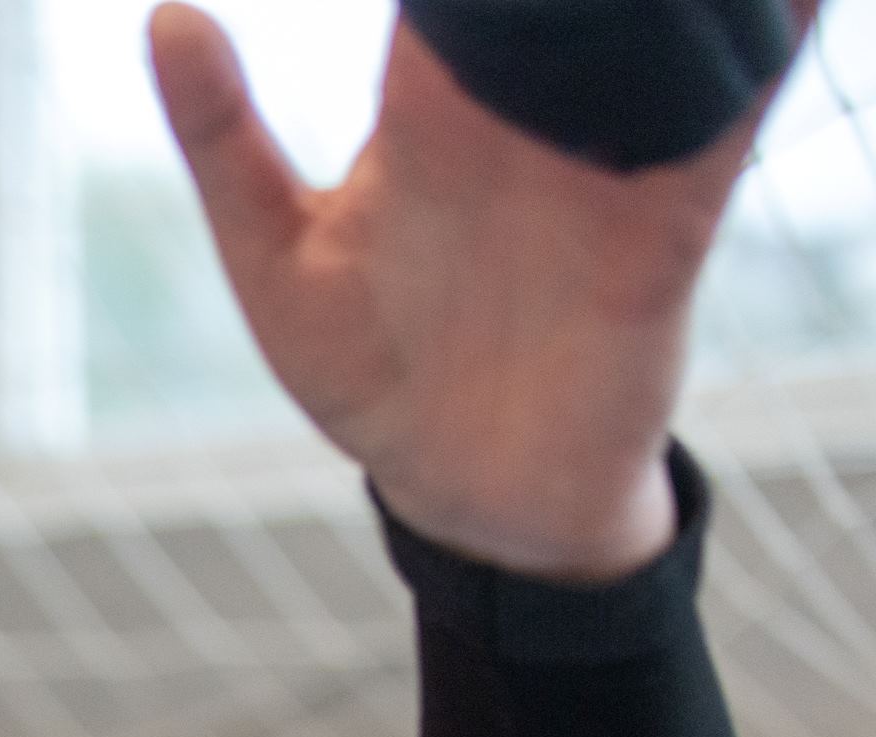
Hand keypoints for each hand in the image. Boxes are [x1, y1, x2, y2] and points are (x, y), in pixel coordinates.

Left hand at [152, 0, 810, 577]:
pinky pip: (725, 116)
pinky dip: (765, 42)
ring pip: (660, 21)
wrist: (465, 492)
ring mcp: (605, 156)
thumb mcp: (271, 255)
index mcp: (430, 104)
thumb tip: (166, 13)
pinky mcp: (668, 222)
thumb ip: (223, 138)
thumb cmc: (365, 370)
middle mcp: (527, 110)